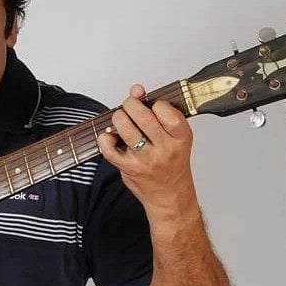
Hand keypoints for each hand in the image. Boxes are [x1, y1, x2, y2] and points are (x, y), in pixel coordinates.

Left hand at [97, 84, 197, 213]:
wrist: (170, 195)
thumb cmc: (172, 162)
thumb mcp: (174, 136)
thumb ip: (157, 112)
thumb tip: (136, 89)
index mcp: (181, 137)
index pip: (165, 110)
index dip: (154, 103)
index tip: (152, 106)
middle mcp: (165, 149)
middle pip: (143, 116)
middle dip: (131, 104)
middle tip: (129, 106)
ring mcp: (146, 160)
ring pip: (126, 129)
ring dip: (118, 118)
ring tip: (120, 118)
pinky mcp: (129, 169)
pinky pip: (110, 150)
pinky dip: (105, 139)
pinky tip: (110, 136)